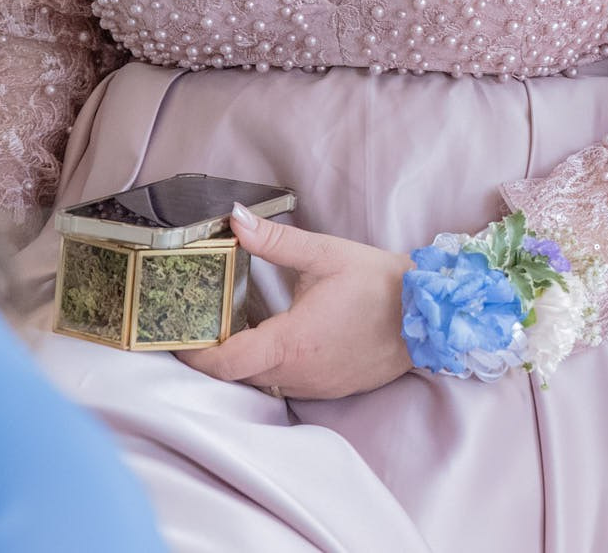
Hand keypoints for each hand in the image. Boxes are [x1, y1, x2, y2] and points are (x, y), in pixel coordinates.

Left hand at [181, 206, 413, 400]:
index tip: (177, 336)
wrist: (430, 314)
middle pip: (237, 374)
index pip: (224, 363)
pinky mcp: (330, 388)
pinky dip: (276, 364)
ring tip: (241, 326)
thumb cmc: (381, 284)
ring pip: (263, 380)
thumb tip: (236, 219)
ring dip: (249, 359)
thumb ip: (275, 241)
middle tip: (204, 322)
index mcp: (290, 342)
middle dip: (217, 352)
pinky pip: (288, 382)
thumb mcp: (327, 254)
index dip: (193, 354)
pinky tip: (283, 337)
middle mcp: (298, 373)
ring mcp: (315, 385)